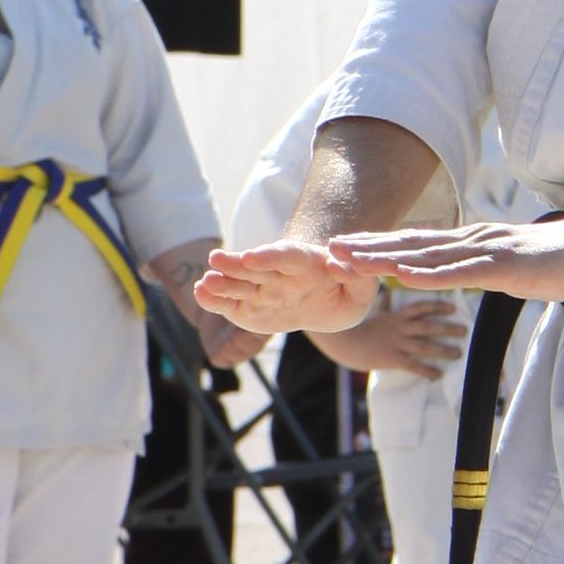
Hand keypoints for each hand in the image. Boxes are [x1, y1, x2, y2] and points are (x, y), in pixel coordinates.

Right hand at [197, 239, 382, 348]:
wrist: (328, 304)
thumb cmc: (346, 294)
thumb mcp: (362, 290)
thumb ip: (359, 278)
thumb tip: (339, 266)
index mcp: (306, 264)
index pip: (286, 257)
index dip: (269, 256)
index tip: (252, 257)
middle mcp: (278, 273)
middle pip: (255, 266)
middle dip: (236, 263)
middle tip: (216, 258)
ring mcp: (260, 289)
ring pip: (238, 283)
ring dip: (221, 281)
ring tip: (205, 281)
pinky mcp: (248, 308)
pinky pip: (230, 304)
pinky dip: (214, 300)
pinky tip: (200, 293)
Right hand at [319, 297, 463, 380]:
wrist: (342, 343)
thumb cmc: (355, 328)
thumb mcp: (371, 314)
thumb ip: (383, 306)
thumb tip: (387, 296)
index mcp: (395, 315)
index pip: (421, 307)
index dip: (438, 306)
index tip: (453, 307)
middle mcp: (399, 327)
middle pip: (428, 326)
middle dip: (447, 327)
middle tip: (464, 330)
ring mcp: (396, 342)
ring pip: (425, 346)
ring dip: (443, 349)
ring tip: (458, 352)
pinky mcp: (391, 358)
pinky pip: (413, 365)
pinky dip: (427, 370)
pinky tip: (438, 375)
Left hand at [336, 204, 563, 306]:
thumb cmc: (563, 259)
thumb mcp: (512, 267)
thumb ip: (484, 270)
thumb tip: (462, 277)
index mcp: (473, 243)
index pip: (418, 246)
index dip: (379, 249)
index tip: (344, 252)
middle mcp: (475, 241)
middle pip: (413, 246)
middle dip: (369, 250)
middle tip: (330, 250)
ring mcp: (491, 252)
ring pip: (430, 256)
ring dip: (388, 259)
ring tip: (353, 260)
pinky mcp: (510, 267)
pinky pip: (465, 273)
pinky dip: (433, 275)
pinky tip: (407, 276)